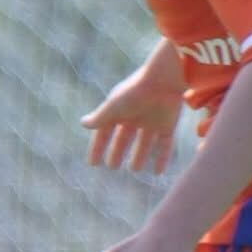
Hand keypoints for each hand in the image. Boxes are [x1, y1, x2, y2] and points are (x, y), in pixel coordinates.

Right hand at [82, 42, 185, 175]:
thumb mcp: (114, 106)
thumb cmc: (135, 91)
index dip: (98, 147)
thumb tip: (83, 123)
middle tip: (112, 167)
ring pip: (144, 142)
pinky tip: (158, 172)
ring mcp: (152, 120)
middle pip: (124, 138)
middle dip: (117, 151)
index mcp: (119, 109)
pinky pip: (164, 145)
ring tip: (135, 170)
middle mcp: (135, 115)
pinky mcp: (168, 124)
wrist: (164, 79)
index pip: (105, 132)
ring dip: (139, 155)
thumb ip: (100, 117)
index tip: (93, 163)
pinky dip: (162, 158)